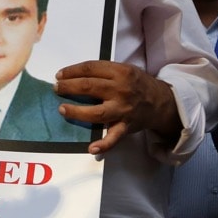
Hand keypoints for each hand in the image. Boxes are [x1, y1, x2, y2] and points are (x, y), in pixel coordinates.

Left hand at [55, 61, 178, 155]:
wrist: (161, 101)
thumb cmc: (137, 84)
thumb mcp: (125, 69)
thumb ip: (105, 71)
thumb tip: (76, 75)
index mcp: (120, 72)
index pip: (90, 68)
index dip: (72, 71)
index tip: (59, 75)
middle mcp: (121, 89)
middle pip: (89, 87)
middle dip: (69, 87)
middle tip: (57, 89)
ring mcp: (123, 109)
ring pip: (97, 112)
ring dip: (77, 112)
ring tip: (62, 109)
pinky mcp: (126, 126)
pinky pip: (114, 137)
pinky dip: (103, 144)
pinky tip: (91, 148)